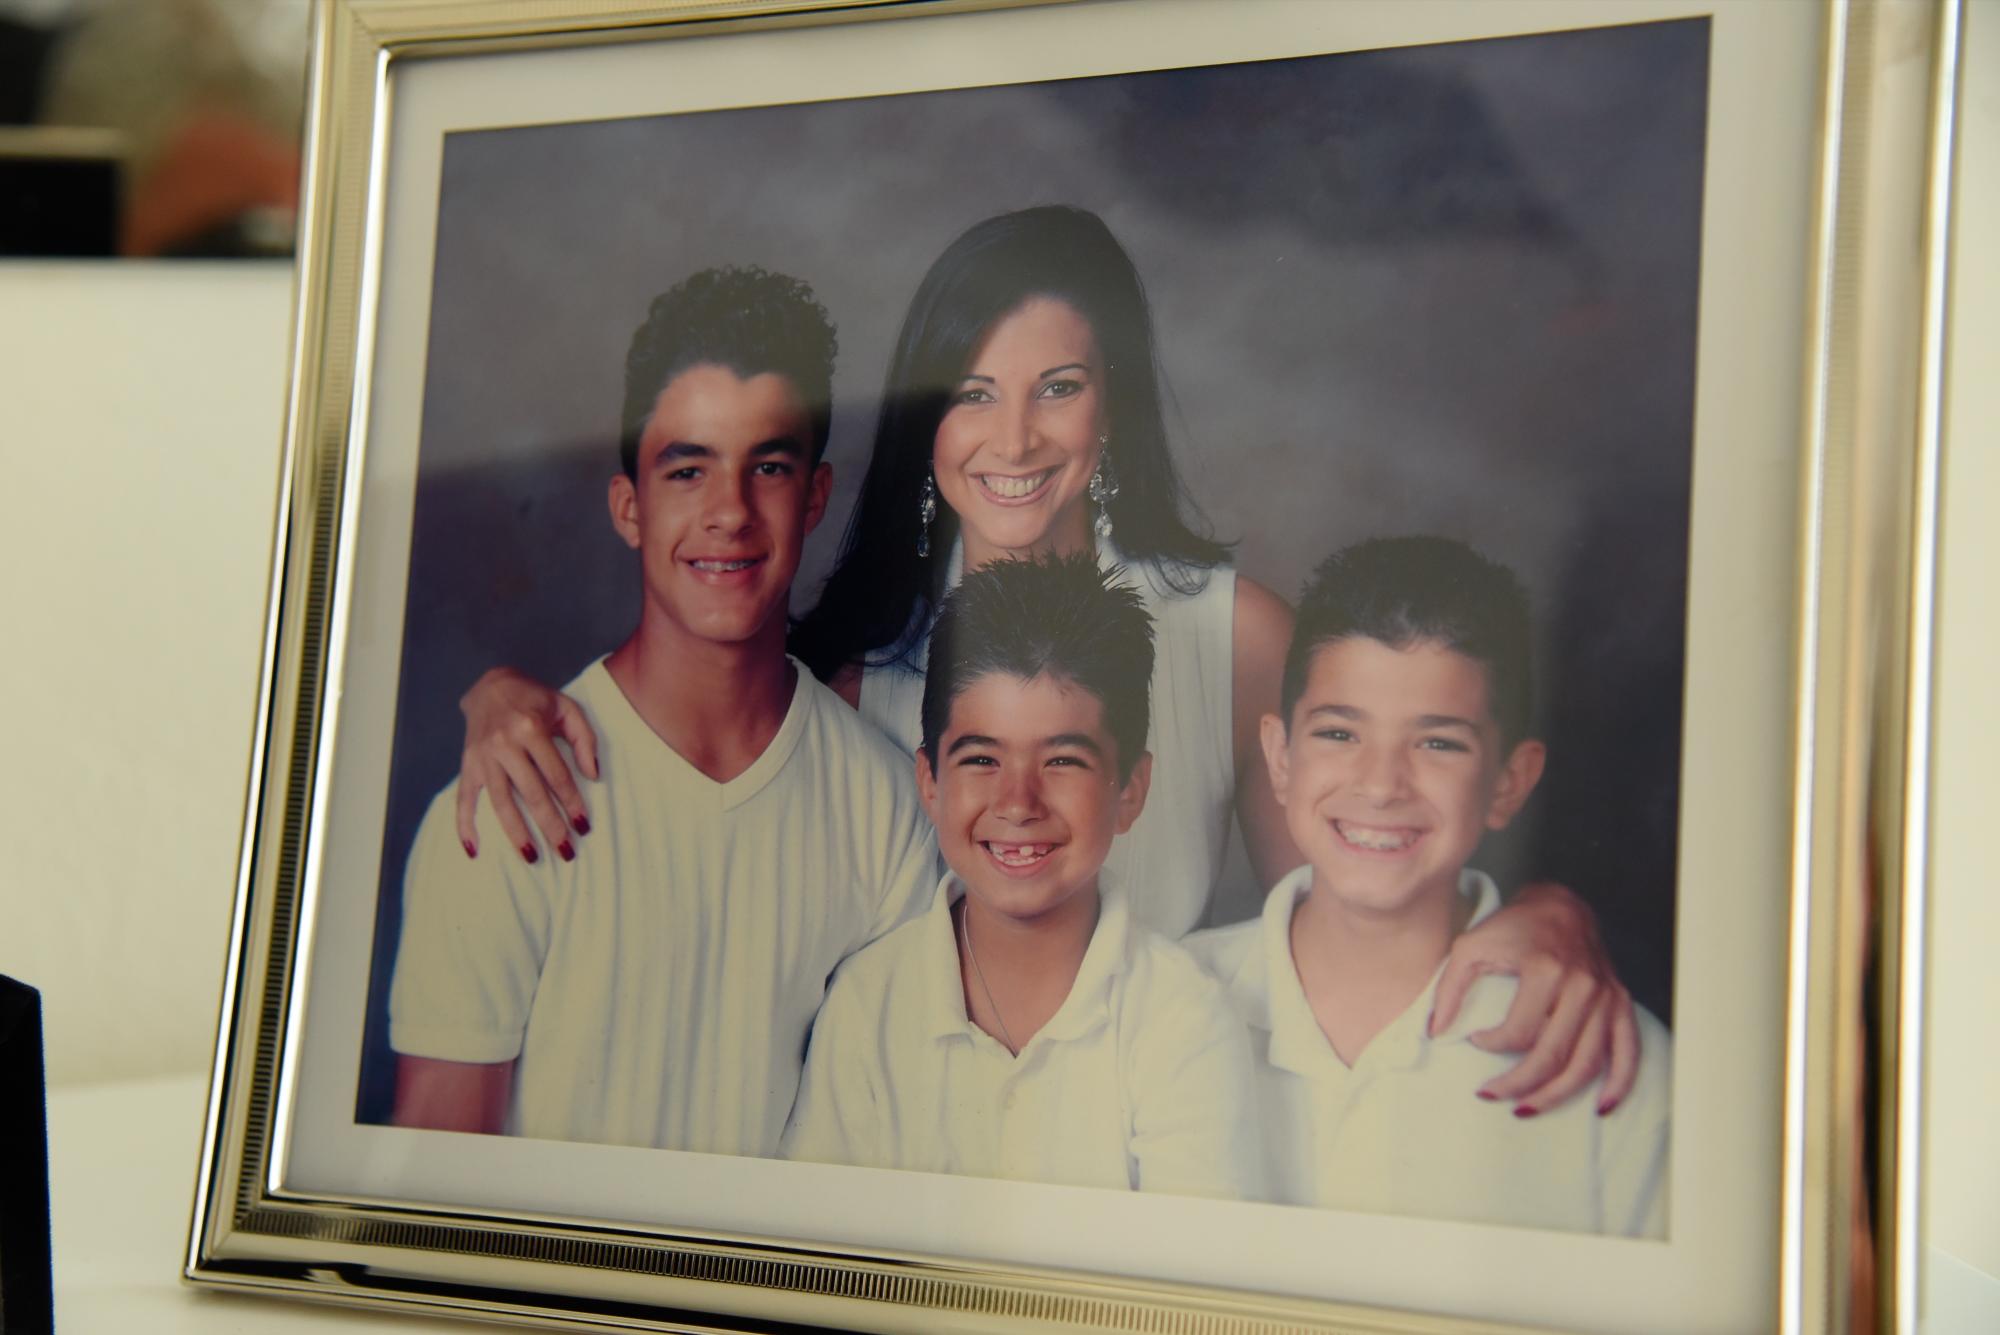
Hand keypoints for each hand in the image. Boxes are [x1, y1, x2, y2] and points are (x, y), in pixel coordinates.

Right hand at [454, 667, 598, 862]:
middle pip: (531, 794)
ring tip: (532, 857)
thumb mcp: (568, 708)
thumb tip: (593, 776)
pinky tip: (474, 850)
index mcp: (530, 728)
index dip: (571, 802)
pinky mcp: (467, 765)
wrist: (491, 685)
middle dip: (550, 825)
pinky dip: (465, 826)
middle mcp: (504, 744)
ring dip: (516, 833)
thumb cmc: (536, 700)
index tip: (584, 826)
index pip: (556, 775)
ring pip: (500, 802)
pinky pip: (463, 800)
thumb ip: (585, 740)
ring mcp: (482, 757)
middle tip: (566, 851)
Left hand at [1430, 881, 1639, 1116]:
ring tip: (1526, 1109)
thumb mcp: (1470, 947)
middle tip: (1491, 1094)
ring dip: (1556, 1095)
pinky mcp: (1621, 1004)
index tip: (1475, 1040)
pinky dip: (1619, 1084)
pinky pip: (1628, 1052)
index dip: (1492, 1045)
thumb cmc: (1512, 927)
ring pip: (1586, 1064)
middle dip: (1519, 1085)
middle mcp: (1582, 986)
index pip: (1518, 1033)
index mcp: (1545, 970)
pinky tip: (1600, 1107)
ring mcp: (1606, 997)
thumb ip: (1449, 989)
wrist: (1561, 905)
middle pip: (1552, 1056)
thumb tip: (1436, 1033)